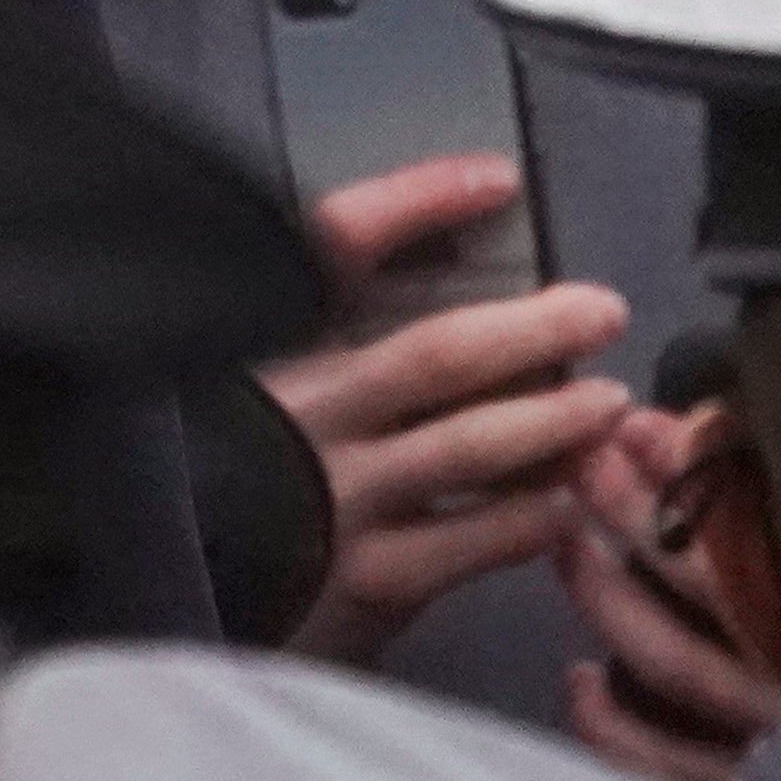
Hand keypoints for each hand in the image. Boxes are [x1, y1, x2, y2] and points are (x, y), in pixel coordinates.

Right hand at [267, 156, 633, 667]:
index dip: (421, 201)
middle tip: (600, 311)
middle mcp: (301, 415)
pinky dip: (534, 515)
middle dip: (535, 327)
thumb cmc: (219, 484)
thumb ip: (309, 325)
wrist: (175, 600)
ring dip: (555, 420)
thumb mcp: (239, 378)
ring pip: (473, 446)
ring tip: (605, 404)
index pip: (337, 245)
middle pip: (439, 353)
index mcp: (259, 348)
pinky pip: (479, 541)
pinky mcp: (370, 583)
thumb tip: (426, 252)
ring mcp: (338, 503)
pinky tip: (565, 502)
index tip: (497, 180)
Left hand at [557, 408, 780, 780]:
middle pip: (705, 589)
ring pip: (677, 667)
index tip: (647, 428)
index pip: (763, 531)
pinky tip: (582, 682)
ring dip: (612, 602)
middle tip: (583, 464)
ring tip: (568, 547)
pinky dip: (613, 728)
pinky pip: (668, 771)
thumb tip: (756, 443)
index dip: (697, 476)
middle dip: (636, 518)